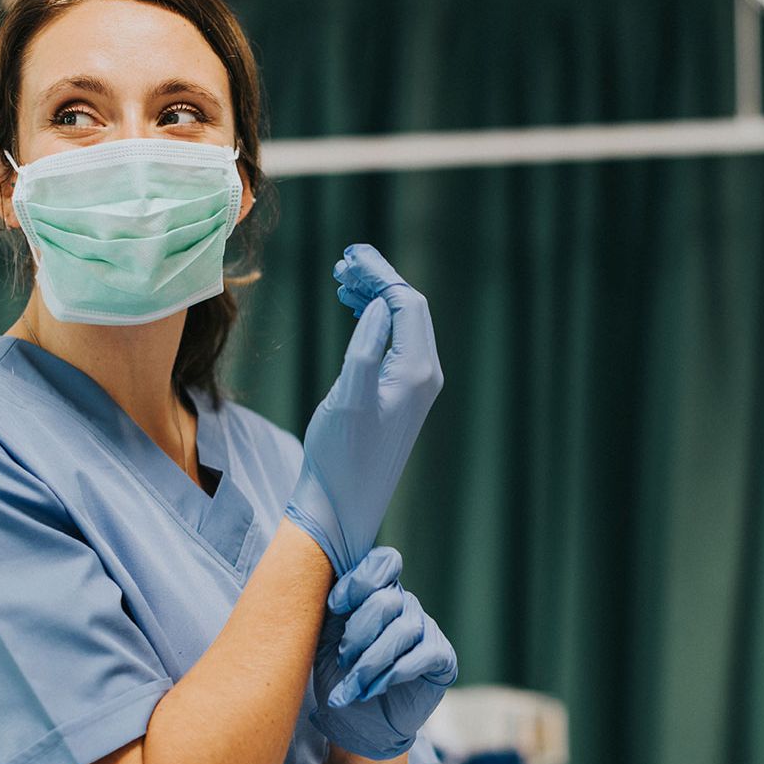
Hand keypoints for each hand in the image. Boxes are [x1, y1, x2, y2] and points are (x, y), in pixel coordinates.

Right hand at [284, 244, 442, 575]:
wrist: (341, 506)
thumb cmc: (340, 457)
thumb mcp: (347, 398)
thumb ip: (366, 348)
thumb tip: (379, 306)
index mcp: (416, 372)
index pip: (407, 303)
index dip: (380, 274)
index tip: (348, 256)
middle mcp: (424, 377)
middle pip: (409, 309)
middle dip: (378, 280)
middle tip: (342, 263)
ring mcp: (414, 388)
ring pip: (401, 325)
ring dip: (374, 298)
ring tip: (341, 281)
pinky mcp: (399, 398)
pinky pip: (394, 344)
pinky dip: (374, 321)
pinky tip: (353, 313)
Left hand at [310, 546, 457, 760]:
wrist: (355, 722)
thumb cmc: (338, 674)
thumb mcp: (325, 637)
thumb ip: (331, 609)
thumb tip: (326, 585)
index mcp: (377, 591)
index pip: (383, 562)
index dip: (359, 581)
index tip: (334, 607)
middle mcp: (405, 604)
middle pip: (387, 599)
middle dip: (358, 632)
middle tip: (342, 660)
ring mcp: (426, 629)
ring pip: (403, 630)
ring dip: (371, 661)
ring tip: (353, 685)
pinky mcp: (441, 657)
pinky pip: (424, 654)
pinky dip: (394, 673)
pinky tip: (375, 689)